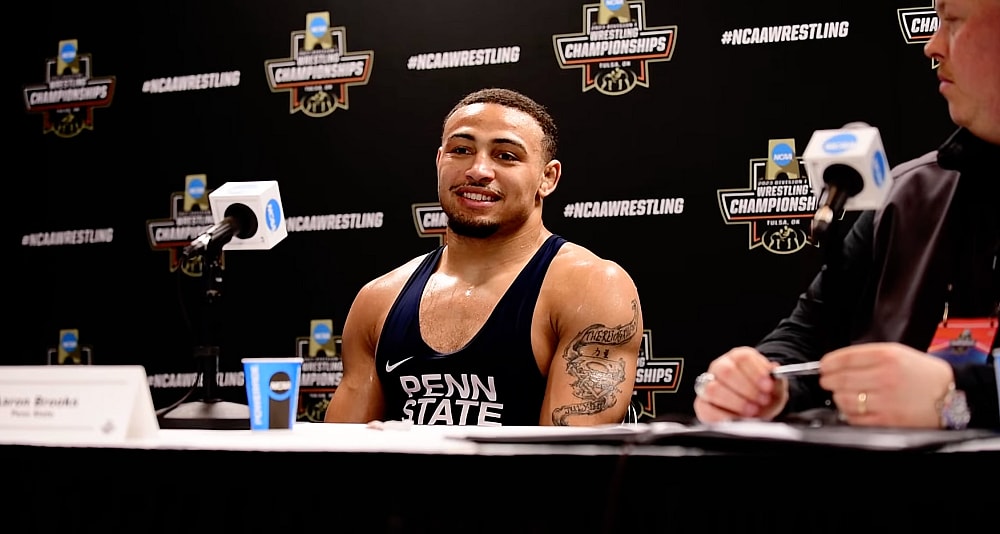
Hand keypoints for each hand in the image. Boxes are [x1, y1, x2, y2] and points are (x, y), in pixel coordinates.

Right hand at [693, 346, 787, 422]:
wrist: (757, 410)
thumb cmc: (764, 396)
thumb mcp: (775, 388)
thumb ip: (777, 381)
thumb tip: (775, 372)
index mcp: (738, 358)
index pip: (742, 358)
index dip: (756, 372)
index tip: (768, 386)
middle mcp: (720, 367)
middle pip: (726, 371)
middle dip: (746, 389)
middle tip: (761, 400)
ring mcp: (708, 385)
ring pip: (713, 389)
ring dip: (735, 402)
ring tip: (751, 411)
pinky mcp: (702, 404)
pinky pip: (706, 409)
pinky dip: (723, 416)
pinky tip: (737, 419)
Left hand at [819, 342, 953, 427]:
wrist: (952, 396)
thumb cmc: (924, 375)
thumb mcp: (899, 353)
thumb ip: (869, 356)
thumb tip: (837, 363)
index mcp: (886, 356)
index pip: (844, 358)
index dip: (828, 363)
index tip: (823, 367)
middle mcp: (884, 376)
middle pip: (839, 379)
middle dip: (828, 380)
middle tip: (827, 381)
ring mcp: (885, 400)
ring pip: (843, 399)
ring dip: (838, 397)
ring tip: (842, 394)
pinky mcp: (887, 420)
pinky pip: (854, 417)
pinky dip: (849, 413)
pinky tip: (854, 408)